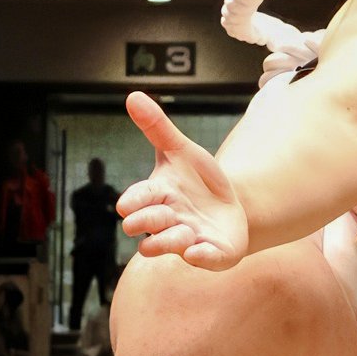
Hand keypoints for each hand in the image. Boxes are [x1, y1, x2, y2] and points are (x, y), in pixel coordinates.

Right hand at [117, 92, 247, 269]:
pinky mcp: (210, 255)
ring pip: (166, 246)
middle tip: (162, 214)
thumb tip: (132, 95)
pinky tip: (199, 250)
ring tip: (185, 232)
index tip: (126, 205)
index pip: (137, 199)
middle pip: (147, 225)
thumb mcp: (182, 151)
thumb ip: (157, 128)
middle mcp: (167, 221)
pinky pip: (203, 260)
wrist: (230, 208)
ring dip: (171, 240)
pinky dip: (201, 257)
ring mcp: (186, 240)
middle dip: (150, 221)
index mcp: (158, 195)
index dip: (133, 202)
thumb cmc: (198, 180)